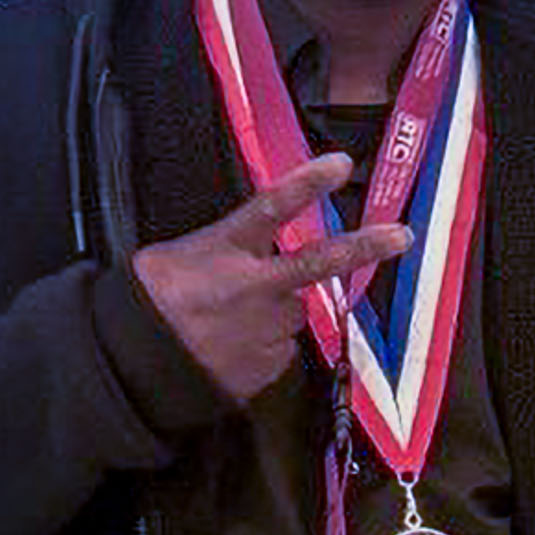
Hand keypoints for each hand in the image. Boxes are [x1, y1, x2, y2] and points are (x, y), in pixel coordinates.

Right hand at [133, 155, 409, 402]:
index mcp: (223, 251)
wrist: (132, 371)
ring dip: (275, 309)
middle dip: (365, 247)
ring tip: (231, 319)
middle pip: (318, 262)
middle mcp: (253, 288)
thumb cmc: (147, 304)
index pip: (271, 208)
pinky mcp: (269, 365)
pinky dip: (263, 343)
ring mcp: (265, 330)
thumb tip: (253, 245)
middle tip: (402, 236)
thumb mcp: (174, 256)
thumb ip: (222, 246)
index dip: (307, 183)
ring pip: (292, 309)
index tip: (341, 163)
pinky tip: (231, 345)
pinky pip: (278, 347)